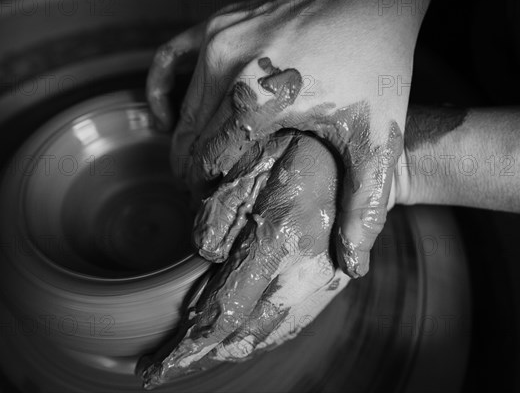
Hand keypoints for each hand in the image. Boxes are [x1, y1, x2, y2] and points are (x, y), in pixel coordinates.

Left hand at [141, 132, 349, 388]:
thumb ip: (221, 209)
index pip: (225, 309)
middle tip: (163, 369)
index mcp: (280, 233)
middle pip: (245, 334)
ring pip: (271, 336)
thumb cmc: (303, 149)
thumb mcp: (254, 161)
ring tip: (194, 360)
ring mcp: (325, 280)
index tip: (156, 367)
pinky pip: (294, 325)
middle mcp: (305, 267)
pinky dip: (261, 341)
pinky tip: (240, 344)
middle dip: (201, 358)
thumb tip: (203, 253)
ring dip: (230, 353)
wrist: (364, 160)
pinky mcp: (334, 283)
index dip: (187, 345)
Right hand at [147, 0, 426, 276]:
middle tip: (209, 196)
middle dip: (193, 176)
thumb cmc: (376, 65)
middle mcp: (225, 67)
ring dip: (185, 143)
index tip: (218, 211)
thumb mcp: (375, 140)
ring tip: (202, 167)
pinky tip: (170, 115)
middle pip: (186, 142)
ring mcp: (217, 39)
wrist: (374, 0)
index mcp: (256, 101)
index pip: (207, 165)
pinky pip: (167, 61)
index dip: (209, 195)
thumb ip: (364, 205)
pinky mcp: (217, 23)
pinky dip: (162, 93)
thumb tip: (353, 264)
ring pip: (179, 110)